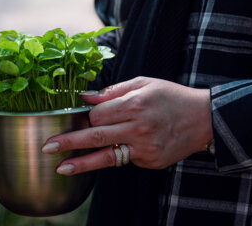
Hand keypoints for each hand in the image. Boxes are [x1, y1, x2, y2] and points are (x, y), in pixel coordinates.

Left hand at [42, 76, 212, 174]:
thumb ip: (112, 91)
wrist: (204, 118)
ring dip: (81, 163)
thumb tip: (84, 96)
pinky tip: (114, 150)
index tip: (78, 118)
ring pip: (105, 156)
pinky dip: (116, 154)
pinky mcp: (150, 161)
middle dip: (69, 141)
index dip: (86, 116)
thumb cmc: (171, 96)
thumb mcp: (144, 83)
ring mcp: (144, 148)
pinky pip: (125, 159)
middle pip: (95, 136)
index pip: (97, 114)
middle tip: (48, 146)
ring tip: (60, 168)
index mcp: (134, 104)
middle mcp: (138, 127)